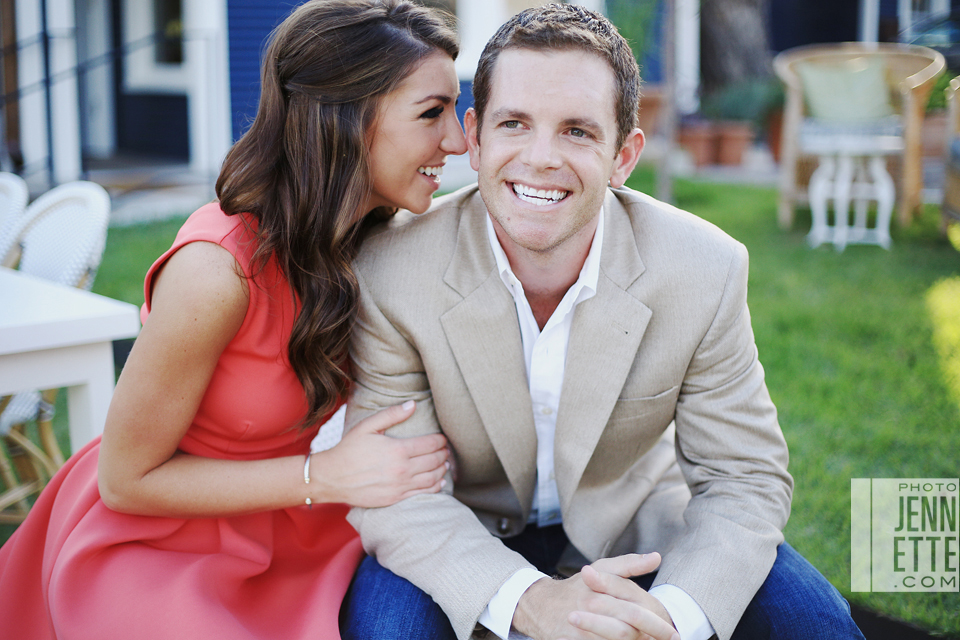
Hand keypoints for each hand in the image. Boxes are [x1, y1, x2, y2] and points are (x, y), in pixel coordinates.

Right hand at [311, 401, 449, 506]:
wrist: (332, 477)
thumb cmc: (349, 449)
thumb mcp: (367, 427)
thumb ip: (391, 415)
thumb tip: (413, 404)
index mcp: (398, 450)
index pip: (430, 445)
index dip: (440, 441)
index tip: (443, 439)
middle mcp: (402, 469)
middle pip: (434, 461)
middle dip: (443, 454)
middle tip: (446, 450)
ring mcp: (400, 486)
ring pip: (432, 478)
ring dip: (442, 470)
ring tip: (445, 464)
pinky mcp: (396, 499)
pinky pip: (422, 493)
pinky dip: (435, 487)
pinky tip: (439, 482)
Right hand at [513, 553, 678, 639]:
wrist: (540, 605)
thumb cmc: (578, 587)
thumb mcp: (601, 568)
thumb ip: (629, 564)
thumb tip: (657, 557)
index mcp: (600, 590)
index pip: (634, 610)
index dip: (656, 623)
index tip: (673, 632)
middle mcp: (590, 608)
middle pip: (626, 630)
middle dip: (650, 636)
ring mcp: (580, 629)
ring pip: (615, 639)